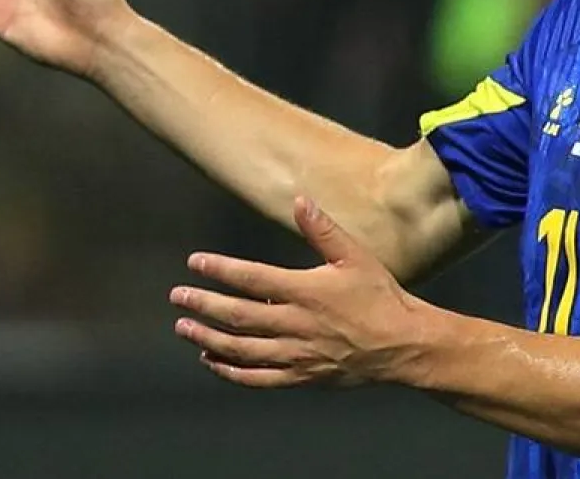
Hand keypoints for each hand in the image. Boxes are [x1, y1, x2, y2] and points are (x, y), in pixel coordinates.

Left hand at [171, 197, 434, 388]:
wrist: (402, 345)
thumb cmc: (380, 297)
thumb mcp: (356, 255)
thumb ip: (323, 229)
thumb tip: (299, 200)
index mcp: (305, 291)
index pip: (252, 278)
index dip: (220, 270)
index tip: (195, 263)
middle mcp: (295, 324)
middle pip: (238, 316)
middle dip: (204, 305)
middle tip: (177, 297)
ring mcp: (296, 354)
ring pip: (241, 350)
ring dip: (208, 338)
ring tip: (184, 327)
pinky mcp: (301, 376)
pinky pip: (258, 378)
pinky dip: (230, 372)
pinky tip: (212, 361)